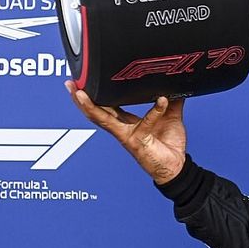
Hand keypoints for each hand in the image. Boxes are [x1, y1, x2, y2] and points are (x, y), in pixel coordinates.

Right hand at [65, 80, 186, 183]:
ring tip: (82, 94)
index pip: (105, 106)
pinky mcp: (137, 142)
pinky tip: (161, 100)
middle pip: (95, 112)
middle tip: (71, 84)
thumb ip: (171, 101)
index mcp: (126, 122)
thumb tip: (175, 84)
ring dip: (90, 107)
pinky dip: (154, 111)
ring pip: (103, 120)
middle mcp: (122, 129)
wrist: (177, 167)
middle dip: (80, 100)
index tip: (85, 80)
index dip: (95, 94)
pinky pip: (144, 124)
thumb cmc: (169, 145)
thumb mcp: (170, 117)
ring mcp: (127, 136)